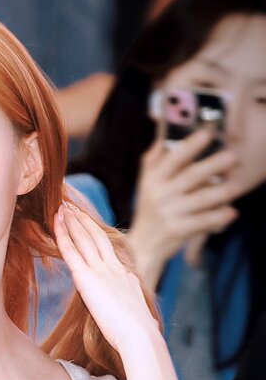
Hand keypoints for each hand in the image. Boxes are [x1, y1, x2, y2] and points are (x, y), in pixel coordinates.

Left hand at [54, 203, 158, 356]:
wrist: (140, 335)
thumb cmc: (140, 334)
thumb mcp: (139, 316)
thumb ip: (137, 312)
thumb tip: (146, 318)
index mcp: (125, 276)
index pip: (108, 249)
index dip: (96, 234)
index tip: (88, 223)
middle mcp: (114, 268)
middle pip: (96, 236)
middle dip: (83, 220)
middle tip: (72, 206)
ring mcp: (101, 271)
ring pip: (84, 238)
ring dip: (72, 221)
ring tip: (62, 207)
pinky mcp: (87, 279)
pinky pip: (71, 252)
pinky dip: (62, 236)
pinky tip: (55, 223)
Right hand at [128, 129, 239, 287]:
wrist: (142, 245)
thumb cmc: (149, 209)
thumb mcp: (145, 183)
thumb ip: (153, 160)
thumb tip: (162, 137)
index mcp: (154, 179)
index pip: (173, 159)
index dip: (190, 147)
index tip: (207, 134)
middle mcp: (160, 195)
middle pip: (190, 177)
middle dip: (211, 166)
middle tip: (231, 157)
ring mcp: (170, 213)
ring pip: (200, 200)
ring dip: (220, 193)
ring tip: (237, 187)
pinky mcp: (178, 230)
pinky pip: (202, 222)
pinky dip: (218, 218)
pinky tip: (231, 212)